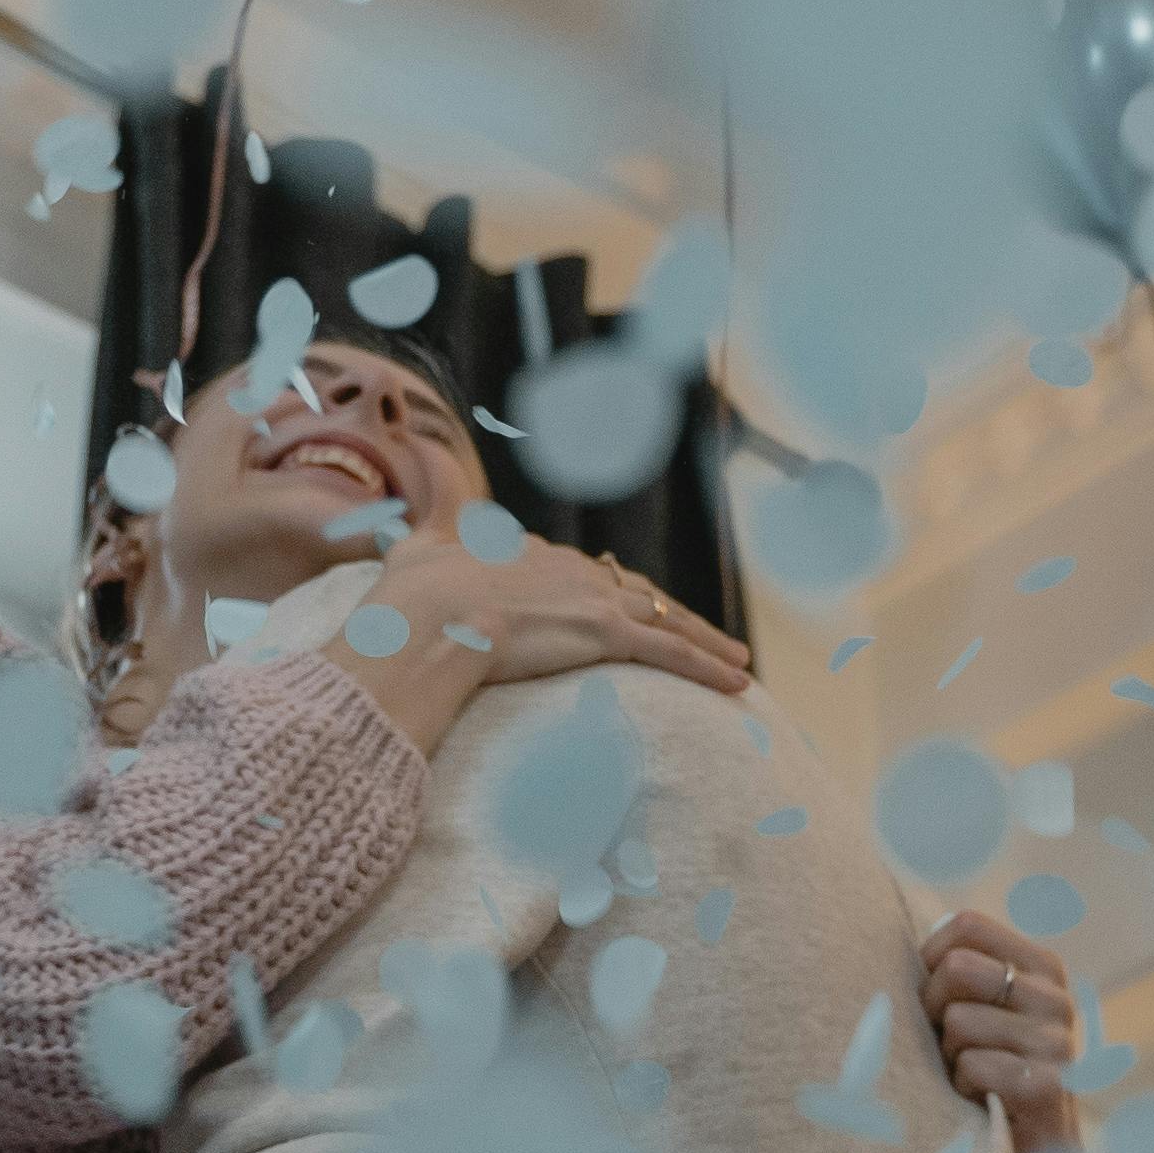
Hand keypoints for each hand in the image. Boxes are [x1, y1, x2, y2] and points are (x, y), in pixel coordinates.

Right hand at [392, 531, 754, 704]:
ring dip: (706, 641)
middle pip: (637, 592)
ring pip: (666, 619)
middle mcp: (571, 570)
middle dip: (672, 614)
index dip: (608, 592)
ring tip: (738, 661)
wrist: (428, 615)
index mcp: (531, 556)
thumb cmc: (414, 594)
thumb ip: (430, 516)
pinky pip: (670, 653)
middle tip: (702, 633)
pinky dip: (707, 667)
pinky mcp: (604, 632)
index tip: (623, 607)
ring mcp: (591, 599)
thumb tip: (422, 469)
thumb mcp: (416, 546)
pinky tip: (739, 683)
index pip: (583, 575)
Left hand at [925, 905, 1082, 1152]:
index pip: (966, 926)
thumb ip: (955, 972)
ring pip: (959, 1021)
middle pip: (958, 969)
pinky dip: (962, 1088)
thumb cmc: (984, 1080)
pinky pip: (974, 1066)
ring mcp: (1059, 1044)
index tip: (936, 1004)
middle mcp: (1057, 999)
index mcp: (1041, 968)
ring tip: (968, 1080)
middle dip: (934, 1014)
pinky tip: (979, 1103)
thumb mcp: (976, 1014)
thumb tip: (883, 928)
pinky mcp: (1050, 1090)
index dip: (930, 962)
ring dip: (948, 1060)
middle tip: (948, 1049)